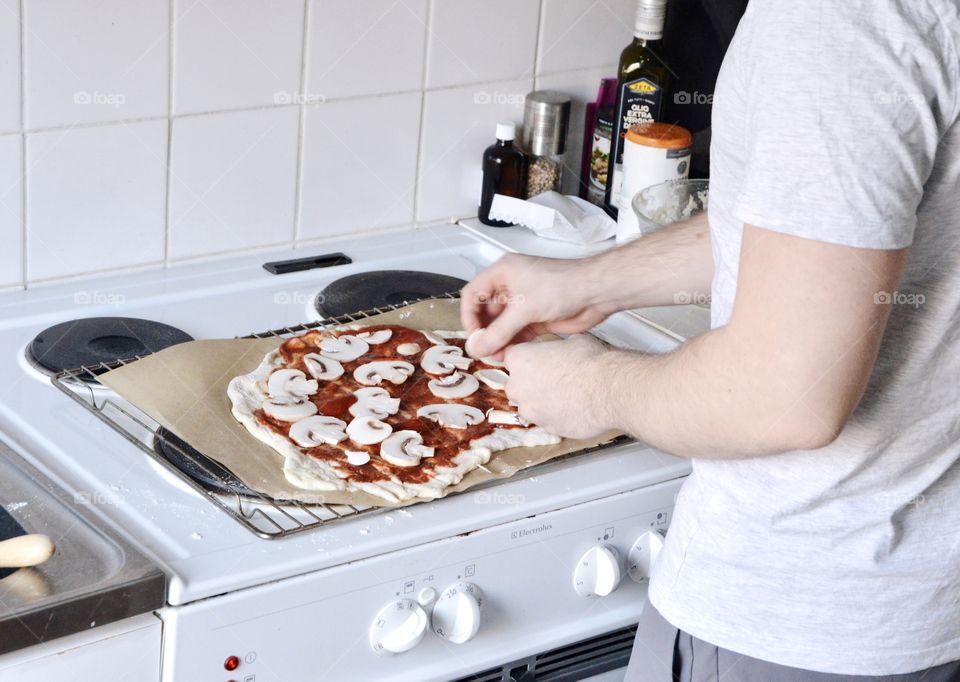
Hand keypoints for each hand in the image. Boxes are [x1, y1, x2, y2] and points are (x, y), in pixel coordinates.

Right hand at [460, 254, 609, 358]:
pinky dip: (512, 344)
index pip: (473, 294)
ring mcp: (525, 303)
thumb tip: (478, 346)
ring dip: (497, 341)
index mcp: (504, 273)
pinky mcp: (536, 318)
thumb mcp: (525, 308)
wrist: (597, 293)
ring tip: (496, 355)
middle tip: (484, 349)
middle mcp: (512, 286)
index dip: (469, 315)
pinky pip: (516, 333)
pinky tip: (510, 354)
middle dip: (484, 332)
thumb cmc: (566, 284)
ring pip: (501, 325)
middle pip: (486, 312)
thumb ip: (499, 331)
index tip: (473, 335)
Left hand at [504, 334, 614, 439]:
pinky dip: (556, 416)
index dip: (529, 359)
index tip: (539, 361)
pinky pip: (547, 420)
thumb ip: (556, 349)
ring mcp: (530, 410)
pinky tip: (573, 408)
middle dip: (532, 383)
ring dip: (543, 401)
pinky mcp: (546, 427)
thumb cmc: (591, 362)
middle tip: (554, 378)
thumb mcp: (572, 341)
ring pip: (530, 406)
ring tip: (566, 395)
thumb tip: (562, 350)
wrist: (608, 389)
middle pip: (517, 384)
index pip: (513, 357)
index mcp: (520, 359)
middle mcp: (518, 386)